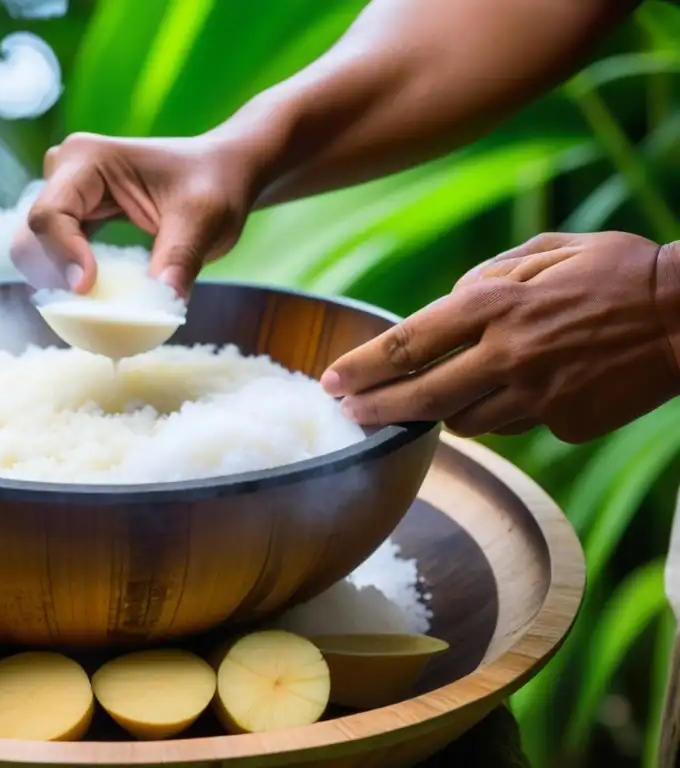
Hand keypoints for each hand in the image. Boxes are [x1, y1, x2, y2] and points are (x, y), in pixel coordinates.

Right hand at [10, 132, 260, 297]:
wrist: (223, 173)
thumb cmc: (216, 186)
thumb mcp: (205, 222)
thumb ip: (179, 261)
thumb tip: (159, 313)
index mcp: (89, 159)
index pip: (51, 215)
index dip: (62, 257)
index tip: (88, 289)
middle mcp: (65, 171)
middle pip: (31, 235)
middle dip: (53, 276)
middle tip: (90, 307)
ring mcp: (66, 193)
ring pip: (35, 249)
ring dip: (57, 282)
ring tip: (96, 306)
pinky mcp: (74, 216)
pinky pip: (53, 254)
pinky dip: (67, 280)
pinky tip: (97, 298)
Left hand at [321, 232, 679, 442]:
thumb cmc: (616, 269)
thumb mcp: (546, 250)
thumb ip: (487, 276)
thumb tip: (448, 301)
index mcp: (497, 304)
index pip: (407, 344)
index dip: (361, 368)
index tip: (330, 383)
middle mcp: (508, 354)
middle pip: (420, 397)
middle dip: (375, 410)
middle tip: (347, 417)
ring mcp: (537, 395)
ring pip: (464, 421)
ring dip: (443, 411)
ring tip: (434, 398)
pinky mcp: (565, 423)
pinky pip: (515, 426)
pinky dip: (504, 412)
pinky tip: (521, 391)